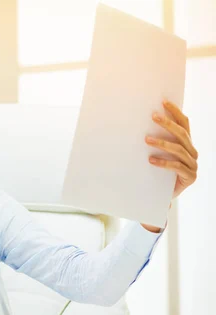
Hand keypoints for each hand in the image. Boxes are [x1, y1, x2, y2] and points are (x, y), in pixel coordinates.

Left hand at [141, 100, 198, 232]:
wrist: (162, 196)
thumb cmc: (158, 172)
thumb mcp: (157, 154)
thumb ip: (155, 141)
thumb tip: (137, 124)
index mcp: (187, 144)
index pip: (184, 123)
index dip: (175, 112)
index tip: (163, 102)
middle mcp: (193, 152)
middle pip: (182, 134)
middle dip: (167, 124)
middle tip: (153, 116)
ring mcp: (193, 165)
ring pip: (178, 150)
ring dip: (162, 143)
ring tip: (146, 139)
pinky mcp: (189, 177)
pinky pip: (176, 167)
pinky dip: (163, 163)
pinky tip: (151, 160)